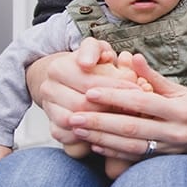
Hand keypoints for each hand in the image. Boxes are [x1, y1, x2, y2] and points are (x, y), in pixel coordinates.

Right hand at [28, 38, 143, 147]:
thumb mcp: (96, 49)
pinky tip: (109, 131)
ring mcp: (49, 109)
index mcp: (58, 68)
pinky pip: (70, 137)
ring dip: (102, 124)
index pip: (89, 82)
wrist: (70, 81)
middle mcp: (48, 89)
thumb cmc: (91, 64)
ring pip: (75, 123)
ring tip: (126, 120)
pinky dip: (89, 137)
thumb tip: (106, 56)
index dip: (116, 87)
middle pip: (82, 104)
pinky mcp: (53, 127)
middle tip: (136, 109)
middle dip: (111, 107)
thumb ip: (99, 51)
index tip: (138, 90)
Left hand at [65, 52, 186, 161]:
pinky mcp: (164, 160)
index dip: (114, 98)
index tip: (90, 92)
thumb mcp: (179, 89)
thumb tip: (132, 56)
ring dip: (101, 138)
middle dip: (99, 122)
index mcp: (179, 110)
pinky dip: (113, 151)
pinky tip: (94, 143)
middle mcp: (175, 132)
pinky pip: (134, 157)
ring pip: (130, 146)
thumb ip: (154, 77)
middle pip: (131, 128)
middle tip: (74, 116)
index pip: (141, 102)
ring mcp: (170, 149)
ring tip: (78, 130)